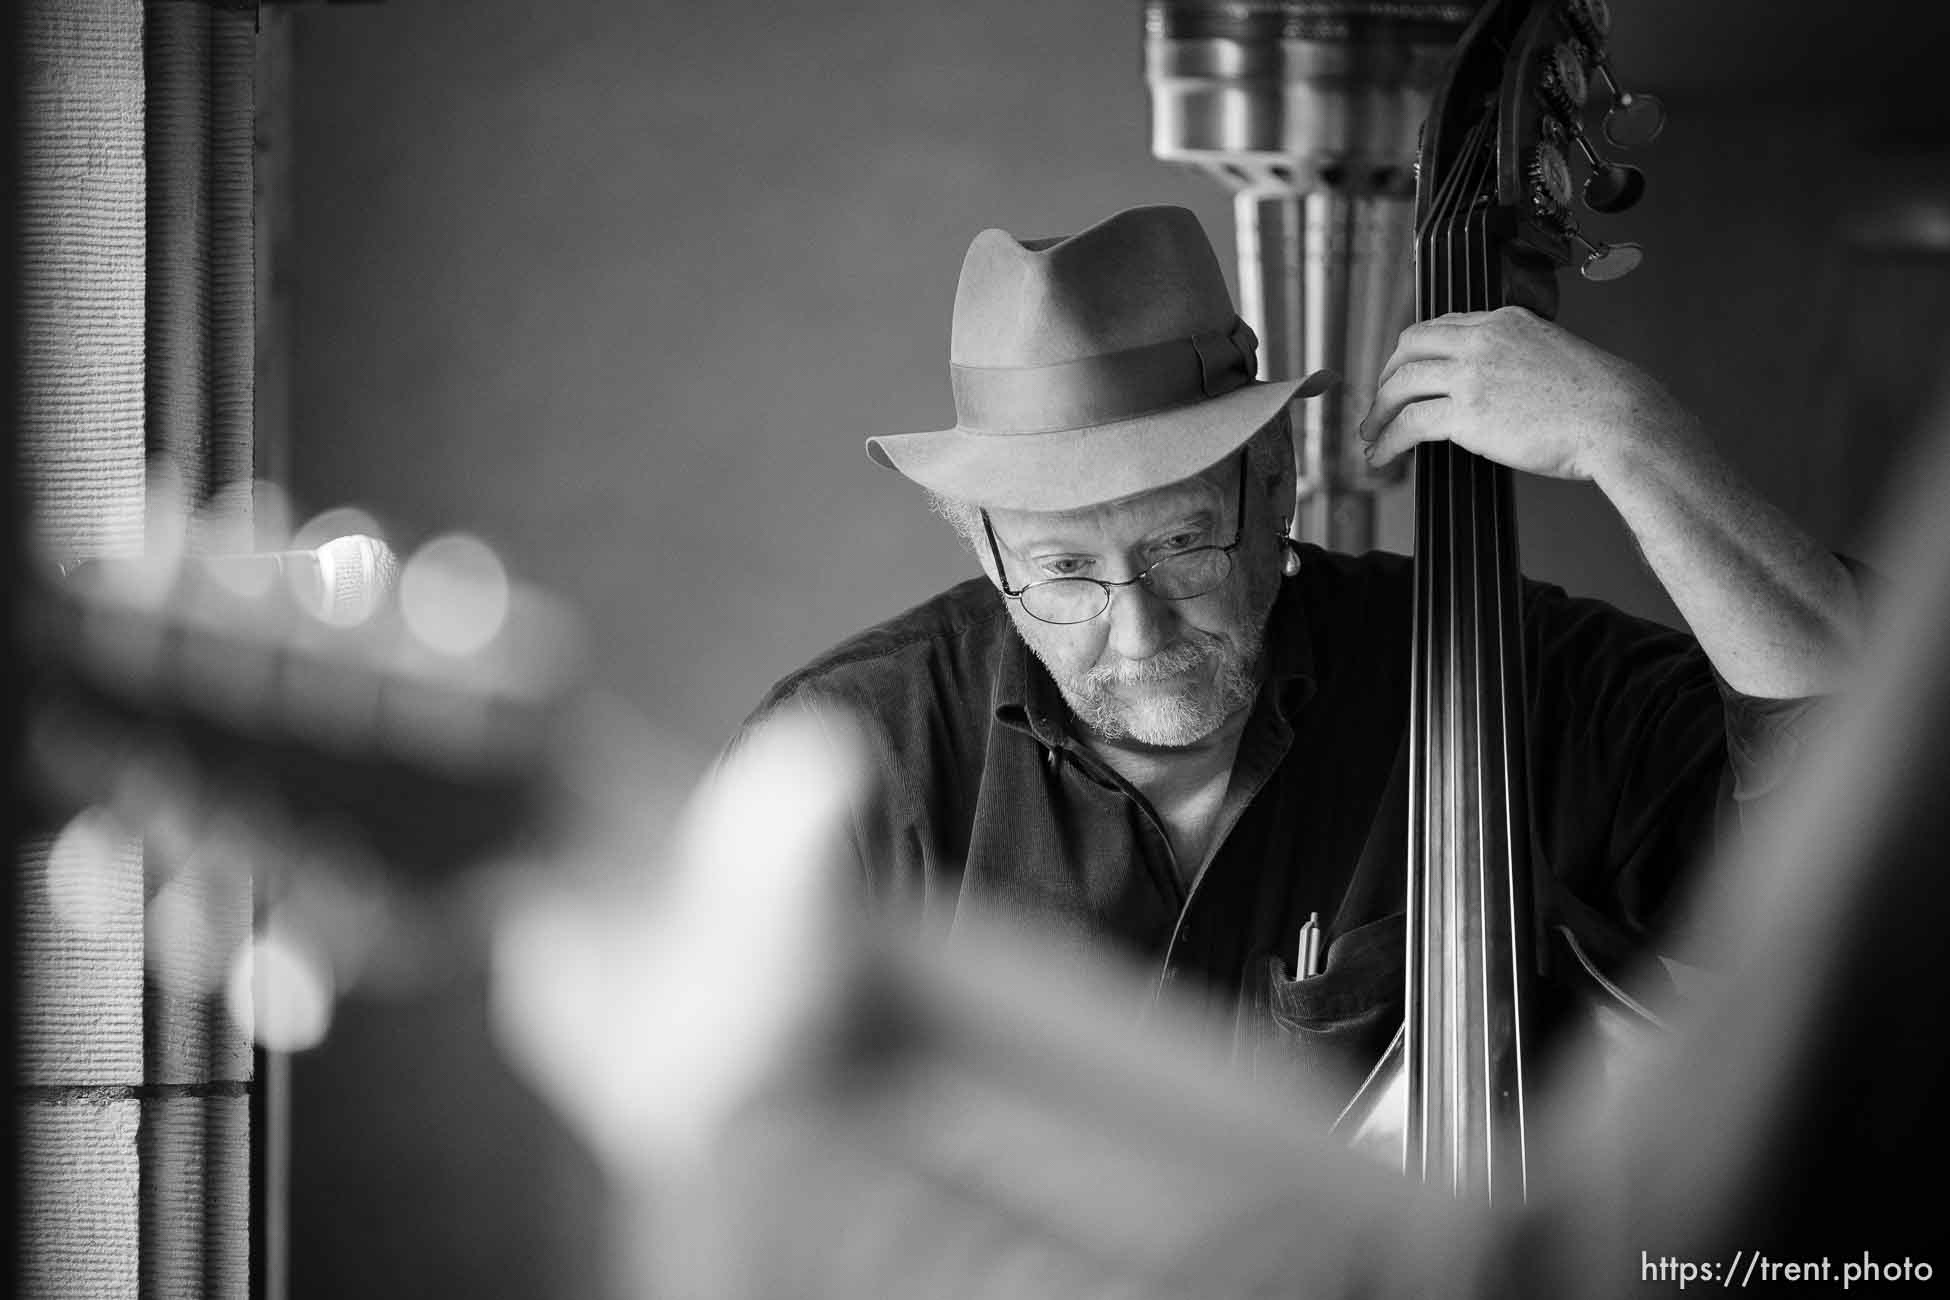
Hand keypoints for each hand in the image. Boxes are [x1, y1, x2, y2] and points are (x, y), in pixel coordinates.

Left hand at [1358, 306, 1687, 483]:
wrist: (1619, 418)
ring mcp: (1472, 374)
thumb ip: (1519, 360)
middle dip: (1387, 377)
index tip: (1405, 374)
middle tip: (1380, 404)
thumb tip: (1498, 388)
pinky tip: (1382, 455)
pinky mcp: (1467, 413)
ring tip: (1372, 435)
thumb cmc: (1601, 399)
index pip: (1441, 326)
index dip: (1414, 352)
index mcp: (1506, 321)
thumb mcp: (1555, 355)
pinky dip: (1388, 440)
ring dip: (1379, 412)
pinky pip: (1409, 423)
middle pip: (1409, 347)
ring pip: (1401, 384)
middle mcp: (1483, 339)